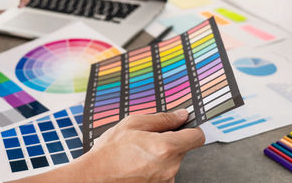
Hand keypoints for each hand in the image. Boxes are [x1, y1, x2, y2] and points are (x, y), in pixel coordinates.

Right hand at [10, 109, 204, 182]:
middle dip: (170, 141)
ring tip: (138, 152)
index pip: (197, 137)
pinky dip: (155, 167)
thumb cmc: (110, 150)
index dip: (191, 129)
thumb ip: (161, 119)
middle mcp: (170, 167)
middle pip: (182, 148)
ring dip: (161, 155)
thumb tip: (181, 115)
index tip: (183, 126)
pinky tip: (138, 164)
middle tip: (147, 139)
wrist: (95, 177)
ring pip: (172, 161)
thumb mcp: (133, 124)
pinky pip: (164, 172)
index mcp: (166, 148)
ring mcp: (165, 180)